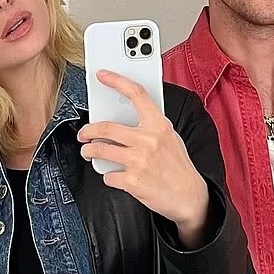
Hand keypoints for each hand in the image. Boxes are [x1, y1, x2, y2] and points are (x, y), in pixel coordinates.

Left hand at [79, 70, 209, 248]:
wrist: (190, 197)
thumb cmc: (178, 167)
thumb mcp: (170, 138)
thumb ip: (149, 127)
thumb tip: (124, 120)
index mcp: (159, 125)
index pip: (137, 94)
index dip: (117, 81)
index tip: (103, 75)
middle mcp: (148, 140)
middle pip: (106, 127)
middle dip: (88, 131)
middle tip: (84, 135)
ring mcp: (139, 161)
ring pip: (100, 150)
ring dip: (89, 151)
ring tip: (89, 152)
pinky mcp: (133, 181)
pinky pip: (108, 175)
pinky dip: (107, 176)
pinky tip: (114, 176)